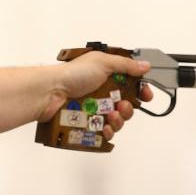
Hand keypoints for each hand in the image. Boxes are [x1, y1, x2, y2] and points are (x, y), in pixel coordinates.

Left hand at [39, 52, 153, 140]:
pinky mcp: (87, 123)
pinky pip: (103, 132)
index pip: (130, 85)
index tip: (146, 95)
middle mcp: (101, 93)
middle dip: (129, 107)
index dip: (140, 91)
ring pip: (117, 120)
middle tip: (123, 105)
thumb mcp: (102, 62)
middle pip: (126, 105)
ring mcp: (94, 109)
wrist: (50, 92)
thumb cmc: (72, 74)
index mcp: (106, 76)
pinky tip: (106, 127)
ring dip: (119, 120)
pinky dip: (108, 131)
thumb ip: (125, 65)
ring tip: (111, 116)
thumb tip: (144, 66)